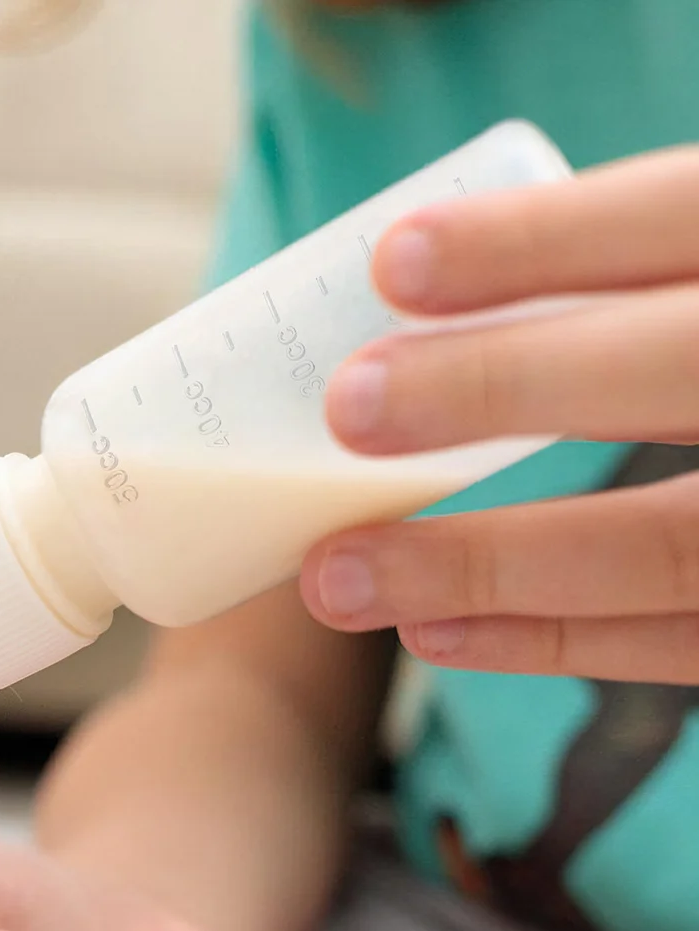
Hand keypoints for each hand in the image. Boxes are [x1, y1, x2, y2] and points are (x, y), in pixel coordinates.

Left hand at [304, 145, 698, 682]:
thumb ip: (658, 280)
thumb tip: (445, 290)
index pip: (690, 215)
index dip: (545, 239)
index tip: (396, 261)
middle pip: (682, 365)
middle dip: (506, 384)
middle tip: (350, 406)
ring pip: (667, 546)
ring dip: (486, 565)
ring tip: (339, 576)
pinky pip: (683, 643)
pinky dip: (551, 641)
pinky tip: (434, 634)